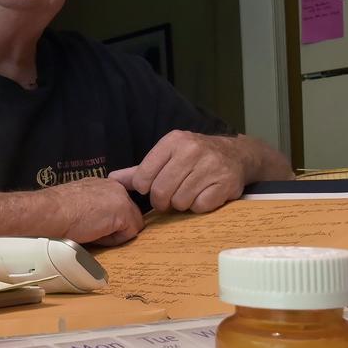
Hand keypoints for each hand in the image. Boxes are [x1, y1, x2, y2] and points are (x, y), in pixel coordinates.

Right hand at [43, 177, 144, 245]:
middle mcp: (115, 186)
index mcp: (103, 183)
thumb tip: (95, 220)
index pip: (120, 201)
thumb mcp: (78, 201)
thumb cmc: (56, 210)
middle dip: (116, 225)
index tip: (100, 224)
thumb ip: (93, 205)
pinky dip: (114, 239)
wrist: (51, 211)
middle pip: (129, 212)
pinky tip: (96, 235)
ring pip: (131, 223)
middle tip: (94, 231)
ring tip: (93, 232)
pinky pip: (129, 233)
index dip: (113, 217)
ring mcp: (122, 198)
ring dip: (115, 233)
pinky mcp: (124, 213)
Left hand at [108, 130, 244, 212]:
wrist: (235, 155)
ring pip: (180, 201)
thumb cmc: (193, 158)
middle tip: (169, 198)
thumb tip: (112, 180)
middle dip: (162, 201)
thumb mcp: (166, 157)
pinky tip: (203, 195)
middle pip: (161, 191)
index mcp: (173, 141)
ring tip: (188, 193)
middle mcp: (192, 149)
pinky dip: (199, 206)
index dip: (145, 189)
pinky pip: (200, 206)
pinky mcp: (226, 183)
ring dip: (181, 204)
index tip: (152, 188)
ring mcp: (211, 166)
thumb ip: (139, 171)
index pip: (143, 177)